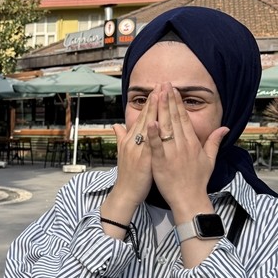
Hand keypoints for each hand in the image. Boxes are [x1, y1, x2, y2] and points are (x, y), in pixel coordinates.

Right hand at [109, 87, 158, 207]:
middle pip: (145, 117)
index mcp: (130, 139)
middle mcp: (133, 142)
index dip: (150, 103)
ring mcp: (137, 150)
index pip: (142, 117)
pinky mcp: (143, 160)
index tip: (157, 89)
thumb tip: (116, 125)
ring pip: (147, 126)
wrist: (125, 193)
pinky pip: (149, 144)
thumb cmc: (128, 175)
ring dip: (155, 111)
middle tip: (161, 85)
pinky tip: (158, 123)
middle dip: (154, 101)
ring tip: (162, 96)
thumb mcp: (123, 153)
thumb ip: (121, 137)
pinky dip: (153, 133)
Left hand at [148, 83, 227, 210]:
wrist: (190, 198)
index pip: (184, 118)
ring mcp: (172, 153)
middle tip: (163, 83)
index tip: (173, 90)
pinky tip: (149, 121)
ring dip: (160, 110)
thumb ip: (215, 142)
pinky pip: (156, 145)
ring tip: (156, 94)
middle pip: (174, 118)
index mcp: (193, 143)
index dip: (178, 103)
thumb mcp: (210, 159)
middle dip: (168, 99)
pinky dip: (153, 133)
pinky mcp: (161, 162)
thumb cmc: (198, 180)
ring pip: (165, 127)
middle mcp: (183, 145)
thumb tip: (225, 128)